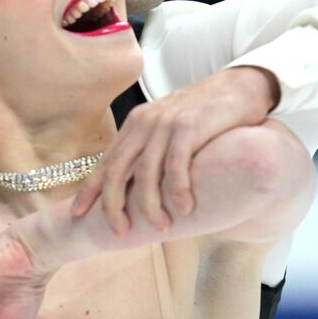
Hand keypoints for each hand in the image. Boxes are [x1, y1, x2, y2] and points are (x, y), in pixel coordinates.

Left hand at [71, 66, 279, 234]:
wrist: (239, 87)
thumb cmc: (205, 116)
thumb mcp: (169, 131)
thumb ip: (152, 152)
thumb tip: (138, 189)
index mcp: (135, 125)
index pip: (107, 161)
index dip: (90, 189)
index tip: (77, 213)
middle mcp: (145, 123)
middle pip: (118, 170)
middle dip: (113, 205)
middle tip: (121, 231)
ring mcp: (166, 124)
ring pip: (146, 172)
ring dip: (150, 205)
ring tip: (160, 226)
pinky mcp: (189, 127)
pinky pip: (176, 165)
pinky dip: (177, 190)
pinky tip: (183, 208)